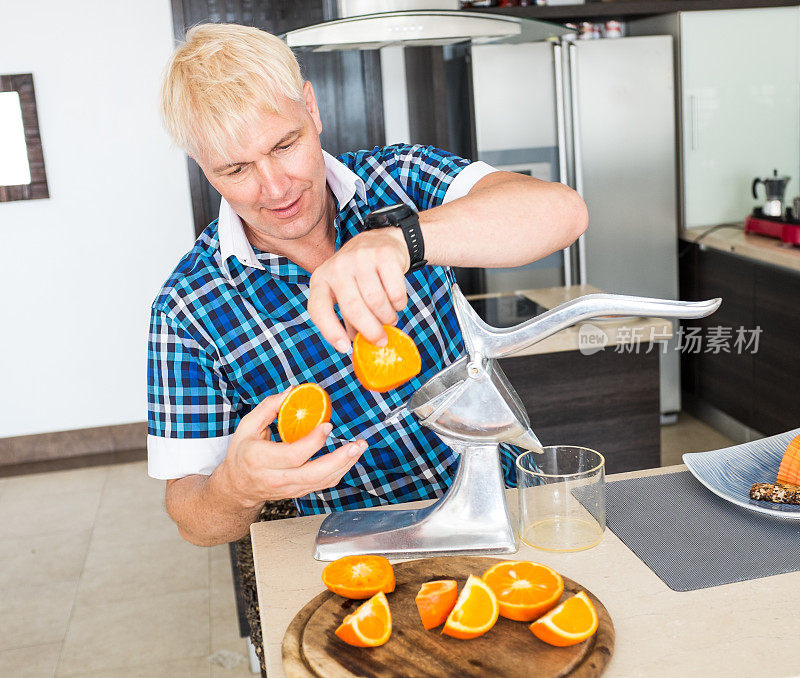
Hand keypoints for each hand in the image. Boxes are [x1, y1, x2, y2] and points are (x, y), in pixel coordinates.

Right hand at [218, 390, 366, 505]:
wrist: (237, 488)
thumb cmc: (241, 454)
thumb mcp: (246, 426)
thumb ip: (268, 408)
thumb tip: (291, 391)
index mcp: (261, 459)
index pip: (293, 455)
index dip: (313, 442)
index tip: (327, 425)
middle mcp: (276, 478)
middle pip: (313, 474)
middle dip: (339, 459)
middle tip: (356, 444)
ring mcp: (289, 488)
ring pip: (322, 482)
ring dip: (345, 465)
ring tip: (359, 447)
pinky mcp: (298, 492)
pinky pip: (323, 484)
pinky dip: (339, 471)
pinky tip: (349, 457)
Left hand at [308, 228, 409, 351]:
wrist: (381, 241)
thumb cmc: (360, 276)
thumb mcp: (345, 293)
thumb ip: (348, 318)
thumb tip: (358, 345)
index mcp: (321, 279)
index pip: (318, 309)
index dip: (330, 331)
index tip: (345, 348)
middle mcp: (337, 266)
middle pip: (353, 309)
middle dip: (370, 331)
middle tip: (381, 341)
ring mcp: (359, 258)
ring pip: (376, 301)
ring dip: (387, 317)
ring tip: (389, 318)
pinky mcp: (383, 254)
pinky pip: (395, 291)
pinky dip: (399, 303)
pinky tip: (397, 302)